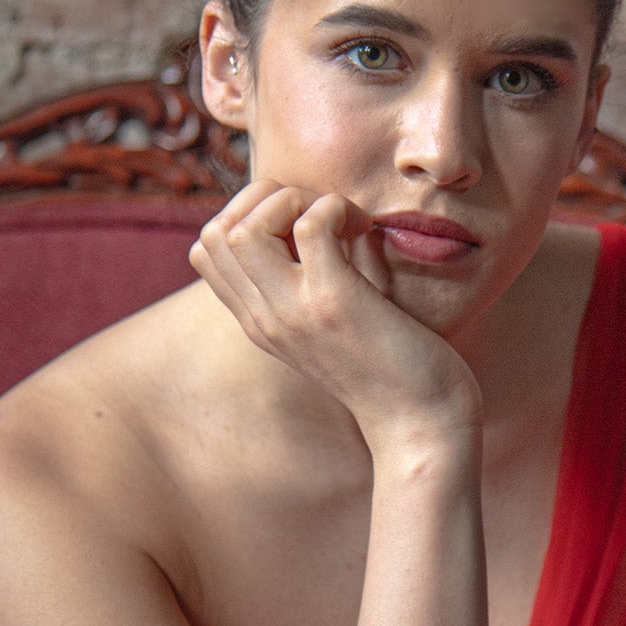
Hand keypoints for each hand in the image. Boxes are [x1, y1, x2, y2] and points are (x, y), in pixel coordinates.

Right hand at [189, 179, 482, 447]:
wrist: (420, 427)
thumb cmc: (391, 368)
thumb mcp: (331, 322)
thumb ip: (313, 276)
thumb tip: (323, 212)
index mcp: (260, 320)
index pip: (205, 251)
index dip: (246, 214)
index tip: (299, 221)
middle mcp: (265, 317)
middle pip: (214, 233)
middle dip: (265, 199)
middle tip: (319, 213)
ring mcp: (294, 312)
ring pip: (244, 228)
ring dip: (294, 201)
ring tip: (339, 219)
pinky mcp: (333, 305)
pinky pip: (310, 227)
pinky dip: (335, 209)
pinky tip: (364, 228)